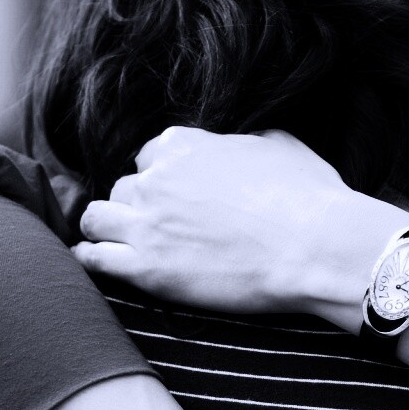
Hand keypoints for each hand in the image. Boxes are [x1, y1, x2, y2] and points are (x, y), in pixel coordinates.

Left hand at [73, 126, 406, 317]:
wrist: (316, 247)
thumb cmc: (309, 197)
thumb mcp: (281, 144)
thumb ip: (245, 140)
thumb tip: (244, 142)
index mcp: (184, 146)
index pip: (152, 155)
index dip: (164, 177)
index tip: (179, 196)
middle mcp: (157, 180)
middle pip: (125, 188)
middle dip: (141, 205)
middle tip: (164, 227)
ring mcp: (148, 225)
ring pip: (96, 218)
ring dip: (109, 227)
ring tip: (124, 243)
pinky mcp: (148, 269)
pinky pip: (95, 259)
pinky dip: (92, 258)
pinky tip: (100, 261)